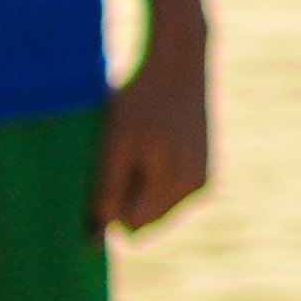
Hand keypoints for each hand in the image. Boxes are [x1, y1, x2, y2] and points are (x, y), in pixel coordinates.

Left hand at [94, 26, 210, 234]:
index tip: (105, 171)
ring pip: (156, 209)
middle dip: (126, 199)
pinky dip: (153, 179)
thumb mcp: (114, 144)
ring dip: (138, 189)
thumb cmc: (140, 100)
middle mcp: (196, 188)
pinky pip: (169, 193)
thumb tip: (95, 239)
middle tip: (121, 156)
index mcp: (176, 183)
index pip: (129, 226)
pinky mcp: (204, 167)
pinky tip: (151, 147)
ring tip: (137, 148)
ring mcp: (203, 178)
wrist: (179, 61)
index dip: (107, 206)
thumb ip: (107, 192)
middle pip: (144, 221)